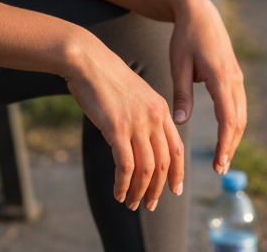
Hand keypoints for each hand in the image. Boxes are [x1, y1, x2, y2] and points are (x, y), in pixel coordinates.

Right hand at [63, 36, 184, 211]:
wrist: (88, 62)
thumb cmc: (107, 78)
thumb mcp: (135, 96)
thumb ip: (143, 118)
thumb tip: (139, 145)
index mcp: (161, 109)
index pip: (177, 148)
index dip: (177, 173)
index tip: (174, 190)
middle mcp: (154, 117)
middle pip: (163, 163)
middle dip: (157, 189)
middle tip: (149, 205)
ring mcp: (137, 123)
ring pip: (146, 168)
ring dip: (139, 191)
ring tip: (132, 204)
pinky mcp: (117, 128)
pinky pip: (125, 166)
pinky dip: (123, 184)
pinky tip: (118, 193)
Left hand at [169, 0, 246, 173]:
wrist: (200, 12)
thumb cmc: (184, 37)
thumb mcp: (178, 64)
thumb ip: (181, 94)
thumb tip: (180, 122)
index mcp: (220, 77)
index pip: (227, 118)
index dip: (224, 143)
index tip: (218, 163)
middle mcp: (234, 79)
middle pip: (238, 121)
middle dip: (230, 147)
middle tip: (220, 170)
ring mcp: (237, 78)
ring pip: (241, 115)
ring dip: (233, 138)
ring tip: (222, 159)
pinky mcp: (234, 77)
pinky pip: (238, 106)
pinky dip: (233, 125)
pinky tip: (225, 137)